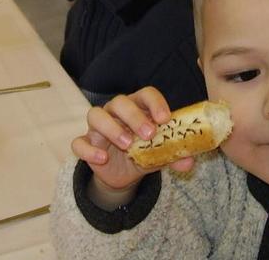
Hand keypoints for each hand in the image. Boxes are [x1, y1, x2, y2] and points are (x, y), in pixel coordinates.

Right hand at [72, 88, 194, 192]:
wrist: (123, 174)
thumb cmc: (143, 152)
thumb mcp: (160, 155)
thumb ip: (173, 155)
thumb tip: (189, 162)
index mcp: (138, 107)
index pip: (145, 94)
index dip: (155, 103)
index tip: (165, 119)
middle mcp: (116, 111)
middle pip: (120, 102)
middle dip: (134, 116)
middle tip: (149, 134)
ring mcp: (98, 127)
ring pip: (96, 115)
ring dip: (111, 128)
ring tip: (127, 145)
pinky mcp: (87, 144)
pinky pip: (79, 142)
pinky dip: (89, 150)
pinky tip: (103, 159)